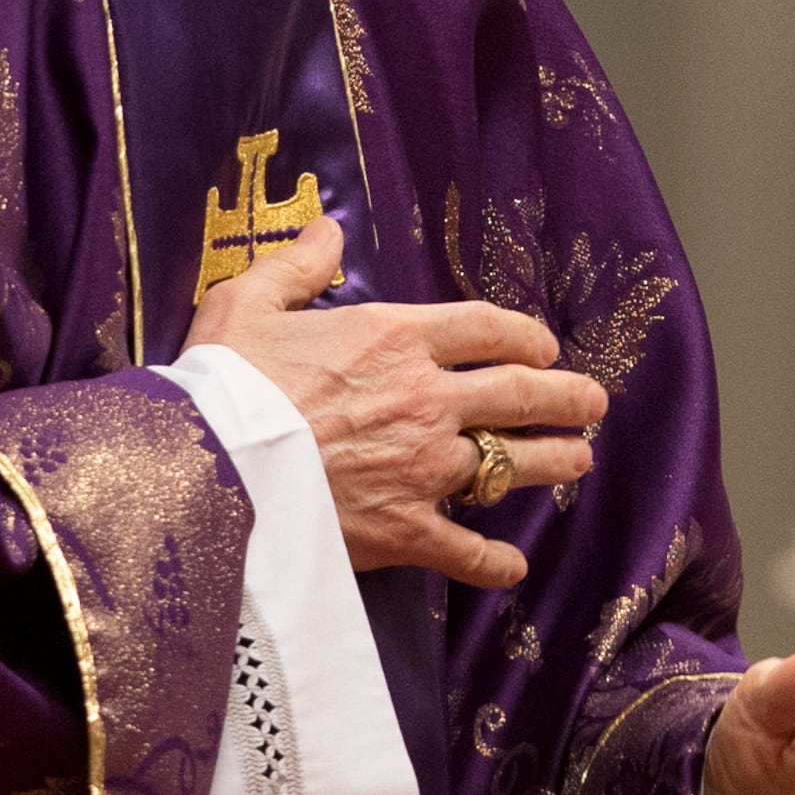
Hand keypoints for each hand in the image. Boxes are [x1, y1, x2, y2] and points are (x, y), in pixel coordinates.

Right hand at [182, 218, 604, 590]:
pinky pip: (468, 550)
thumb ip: (296, 267)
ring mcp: (423, 467)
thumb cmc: (221, 381)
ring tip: (578, 460)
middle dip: (567, 396)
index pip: (486, 328)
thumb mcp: (245, 302)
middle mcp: (426, 399)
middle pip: (522, 393)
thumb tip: (329, 229)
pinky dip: (494, 561)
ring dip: (556, 462)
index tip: (542, 345)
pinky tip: (512, 565)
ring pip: (514, 465)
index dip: (524, 334)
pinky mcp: (404, 528)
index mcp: (393, 339)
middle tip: (591, 401)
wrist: (203, 464)